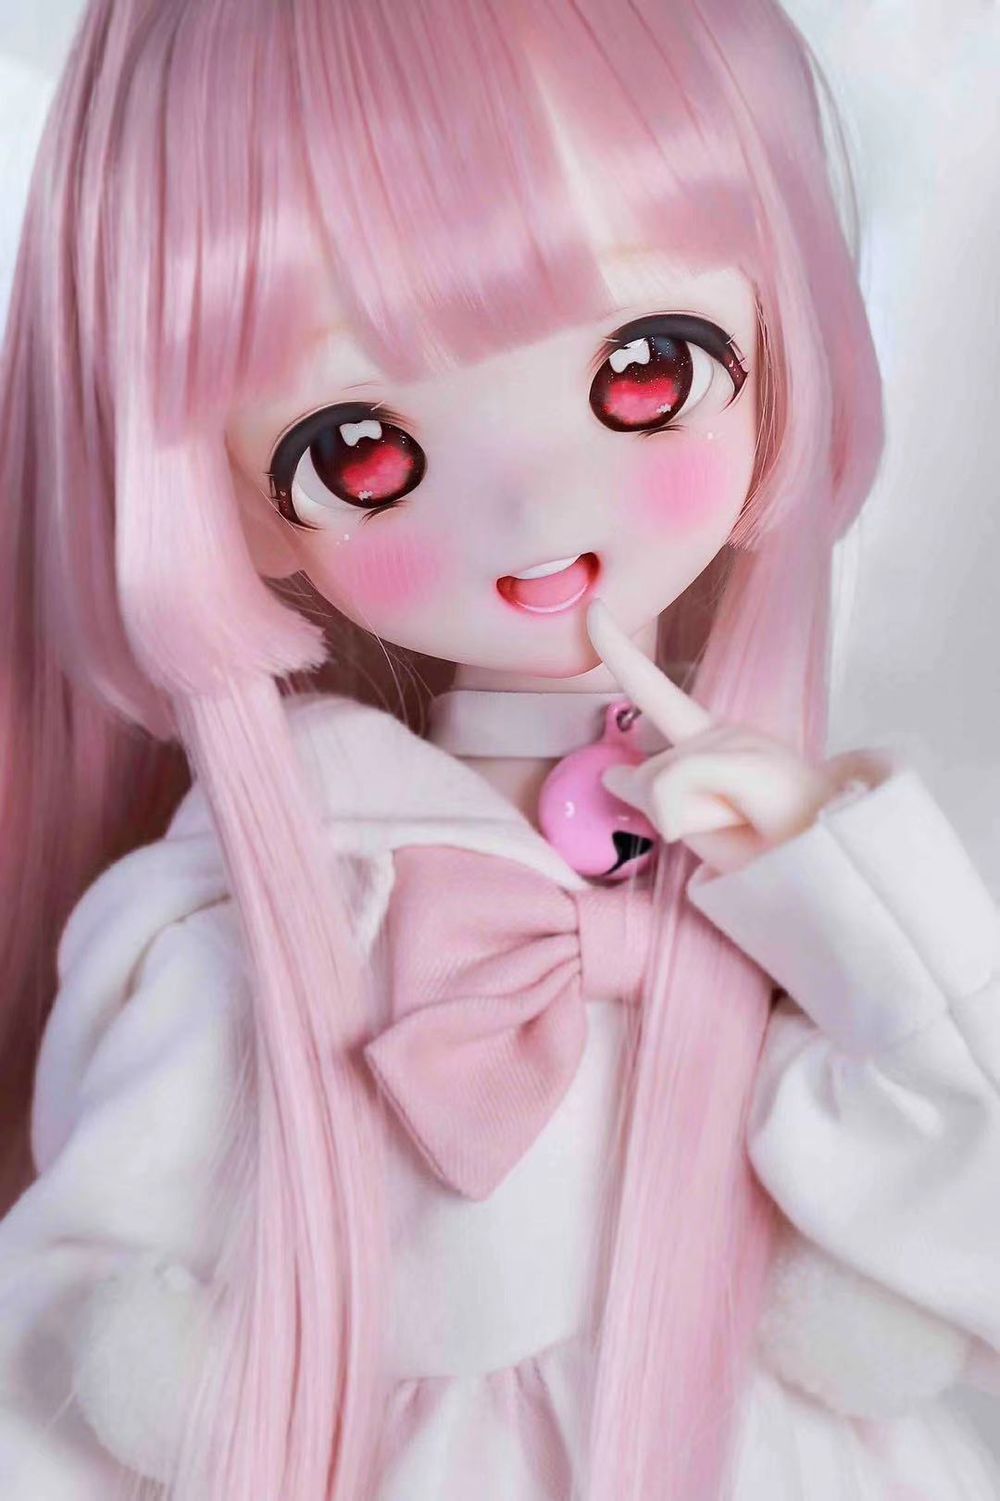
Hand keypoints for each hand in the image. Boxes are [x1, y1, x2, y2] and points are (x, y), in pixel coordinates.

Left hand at [586, 599, 844, 875]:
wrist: (831, 869)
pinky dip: (680, 812)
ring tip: (744, 829)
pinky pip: (680, 779)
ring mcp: (740, 741)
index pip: (653, 689)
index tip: (594, 611)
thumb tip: (613, 774)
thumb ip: (656, 796)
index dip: (619, 651)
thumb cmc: (769, 849)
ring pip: (660, 782)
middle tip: (727, 830)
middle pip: (647, 772)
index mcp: (710, 741)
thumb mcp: (696, 824)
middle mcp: (724, 730)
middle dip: (660, 810)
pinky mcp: (747, 757)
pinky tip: (726, 822)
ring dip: (684, 820)